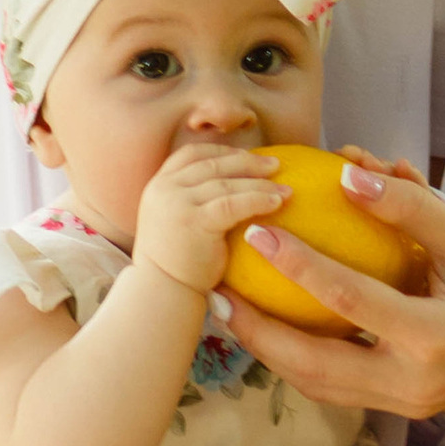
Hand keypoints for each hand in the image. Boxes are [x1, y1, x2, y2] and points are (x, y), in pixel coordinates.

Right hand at [132, 136, 286, 300]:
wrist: (160, 293)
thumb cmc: (174, 266)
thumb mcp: (172, 222)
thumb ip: (189, 201)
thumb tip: (226, 186)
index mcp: (158, 185)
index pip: (191, 155)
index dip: (221, 152)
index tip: (245, 155)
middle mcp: (164, 188)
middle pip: (213, 164)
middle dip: (248, 163)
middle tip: (276, 165)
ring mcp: (177, 202)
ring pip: (227, 184)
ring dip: (261, 184)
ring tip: (286, 190)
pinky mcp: (194, 220)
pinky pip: (234, 203)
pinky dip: (258, 200)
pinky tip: (277, 203)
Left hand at [219, 157, 444, 424]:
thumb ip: (416, 209)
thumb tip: (351, 173)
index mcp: (436, 340)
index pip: (348, 301)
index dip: (297, 265)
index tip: (256, 232)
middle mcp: (415, 384)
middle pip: (314, 366)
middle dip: (258, 333)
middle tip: (216, 290)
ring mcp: (409, 405)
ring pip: (320, 387)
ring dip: (272, 352)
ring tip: (231, 312)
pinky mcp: (406, 408)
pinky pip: (340, 389)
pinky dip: (303, 362)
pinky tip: (276, 330)